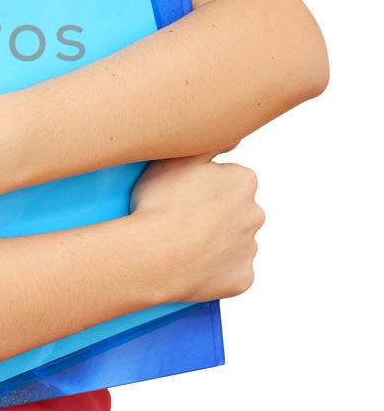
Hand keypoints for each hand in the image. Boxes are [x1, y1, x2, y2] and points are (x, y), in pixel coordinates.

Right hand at [131, 153, 265, 303]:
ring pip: (233, 243)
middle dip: (215, 215)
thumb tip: (234, 132)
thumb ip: (209, 141)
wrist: (154, 255)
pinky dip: (215, 272)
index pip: (229, 180)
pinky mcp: (243, 279)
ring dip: (214, 243)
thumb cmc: (160, 204)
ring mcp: (250, 249)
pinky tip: (192, 267)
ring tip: (182, 245)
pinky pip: (230, 273)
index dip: (202, 187)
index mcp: (244, 181)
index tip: (182, 195)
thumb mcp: (178, 157)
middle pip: (235, 211)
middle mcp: (256, 213)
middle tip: (180, 220)